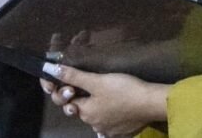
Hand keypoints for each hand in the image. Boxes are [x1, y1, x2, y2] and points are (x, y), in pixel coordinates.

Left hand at [40, 63, 167, 136]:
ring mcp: (109, 130)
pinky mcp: (122, 131)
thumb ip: (73, 76)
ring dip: (95, 107)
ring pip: (95, 117)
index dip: (67, 90)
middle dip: (81, 99)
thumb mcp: (97, 80)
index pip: (68, 101)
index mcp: (86, 113)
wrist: (151, 103)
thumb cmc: (122, 90)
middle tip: (90, 85)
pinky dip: (109, 115)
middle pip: (81, 110)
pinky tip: (115, 107)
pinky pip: (109, 123)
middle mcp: (94, 125)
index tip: (72, 81)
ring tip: (104, 94)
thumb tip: (50, 70)